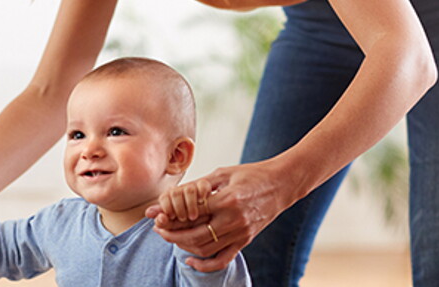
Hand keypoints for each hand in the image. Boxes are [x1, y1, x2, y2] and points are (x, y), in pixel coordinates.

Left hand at [147, 160, 298, 271]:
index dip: (171, 214)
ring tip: (170, 237)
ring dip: (183, 246)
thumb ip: (198, 185)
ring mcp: (241, 233)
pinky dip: (205, 264)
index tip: (158, 214)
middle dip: (172, 234)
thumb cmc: (251, 174)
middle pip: (195, 235)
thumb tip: (172, 194)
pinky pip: (223, 259)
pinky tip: (190, 260)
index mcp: (227, 199)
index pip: (191, 212)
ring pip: (206, 249)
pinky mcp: (246, 240)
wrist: (281, 184)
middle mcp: (234, 219)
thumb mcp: (223, 173)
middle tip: (158, 228)